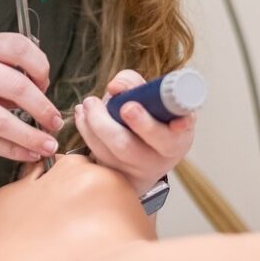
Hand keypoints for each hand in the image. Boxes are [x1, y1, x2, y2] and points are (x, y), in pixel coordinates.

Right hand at [0, 33, 63, 163]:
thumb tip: (37, 90)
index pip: (19, 46)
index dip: (41, 66)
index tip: (46, 83)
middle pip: (17, 86)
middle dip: (43, 107)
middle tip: (55, 120)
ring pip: (3, 119)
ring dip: (31, 135)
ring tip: (48, 144)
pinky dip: (13, 150)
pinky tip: (27, 153)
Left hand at [74, 69, 195, 195]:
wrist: (149, 147)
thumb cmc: (154, 116)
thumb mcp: (155, 97)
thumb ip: (135, 84)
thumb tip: (114, 87)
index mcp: (177, 141)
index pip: (168, 138)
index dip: (149, 125)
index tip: (128, 108)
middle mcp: (158, 161)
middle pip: (127, 147)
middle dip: (106, 124)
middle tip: (92, 102)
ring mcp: (135, 172)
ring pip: (106, 152)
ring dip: (91, 124)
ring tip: (88, 103)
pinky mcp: (116, 176)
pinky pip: (97, 156)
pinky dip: (86, 130)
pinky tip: (82, 114)